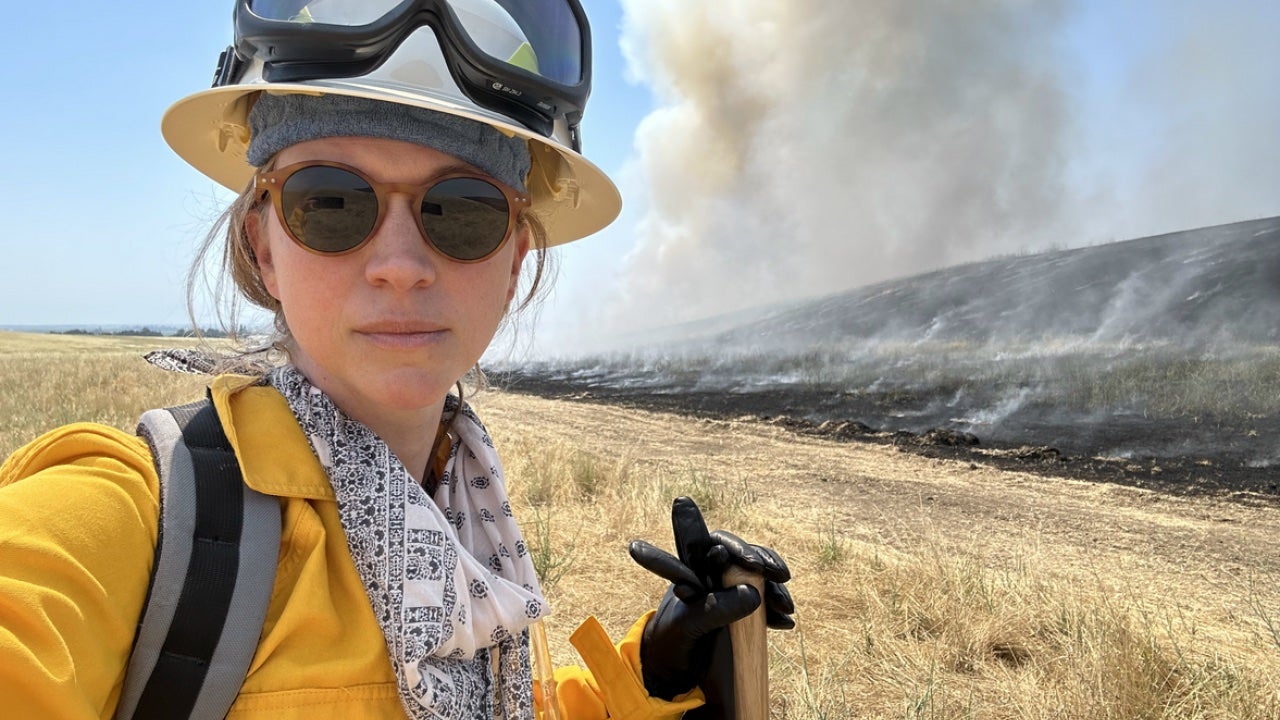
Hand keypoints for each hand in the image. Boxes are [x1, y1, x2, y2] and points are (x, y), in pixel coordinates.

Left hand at [628, 497, 794, 701]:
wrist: (671, 668)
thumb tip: (753, 595)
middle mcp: (714, 575)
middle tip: (780, 575)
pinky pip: (766, 602)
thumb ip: (714, 609)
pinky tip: (785, 623)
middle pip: (745, 558)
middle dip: (765, 563)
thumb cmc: (670, 639)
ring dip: (775, 589)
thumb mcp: (687, 625)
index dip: (738, 548)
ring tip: (786, 608)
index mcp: (694, 568)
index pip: (718, 544)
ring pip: (759, 579)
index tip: (754, 564)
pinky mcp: (744, 611)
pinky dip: (777, 610)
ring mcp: (731, 592)